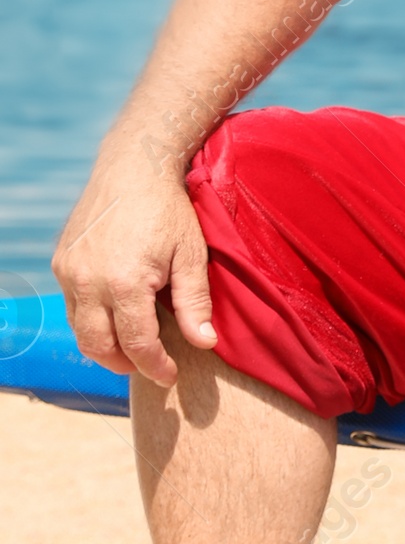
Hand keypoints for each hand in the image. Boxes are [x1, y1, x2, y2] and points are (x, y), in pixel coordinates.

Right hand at [52, 149, 216, 386]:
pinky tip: (114, 317)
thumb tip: (203, 343)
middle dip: (125, 364)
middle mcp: (88, 281)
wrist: (133, 167)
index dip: (155, 366)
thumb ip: (195, 303)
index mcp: (125, 283)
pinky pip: (71, 306)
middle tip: (150, 367)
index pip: (137, 344)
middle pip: (100, 346)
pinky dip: (91, 320)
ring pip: (80, 330)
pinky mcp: (62, 262)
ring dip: (105, 346)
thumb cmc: (169, 210)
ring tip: (132, 348)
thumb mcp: (191, 256)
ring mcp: (69, 272)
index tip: (170, 375)